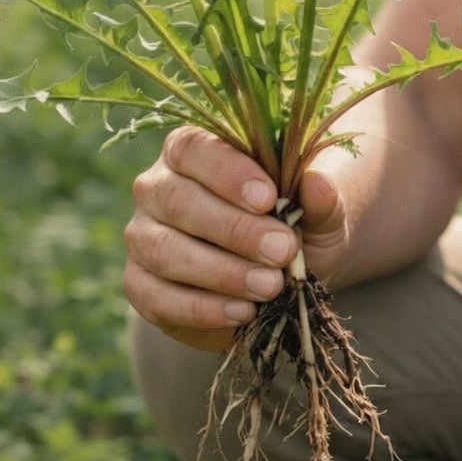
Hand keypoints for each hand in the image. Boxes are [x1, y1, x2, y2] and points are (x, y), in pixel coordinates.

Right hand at [123, 126, 346, 350]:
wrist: (280, 274)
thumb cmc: (293, 224)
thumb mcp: (318, 210)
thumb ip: (321, 197)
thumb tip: (317, 183)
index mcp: (189, 150)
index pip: (192, 148)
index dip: (226, 172)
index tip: (268, 199)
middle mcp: (155, 188)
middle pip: (177, 201)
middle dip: (233, 229)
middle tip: (282, 251)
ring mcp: (141, 236)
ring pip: (164, 250)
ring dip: (221, 272)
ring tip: (269, 286)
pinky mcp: (140, 284)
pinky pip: (157, 298)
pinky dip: (201, 309)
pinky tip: (242, 312)